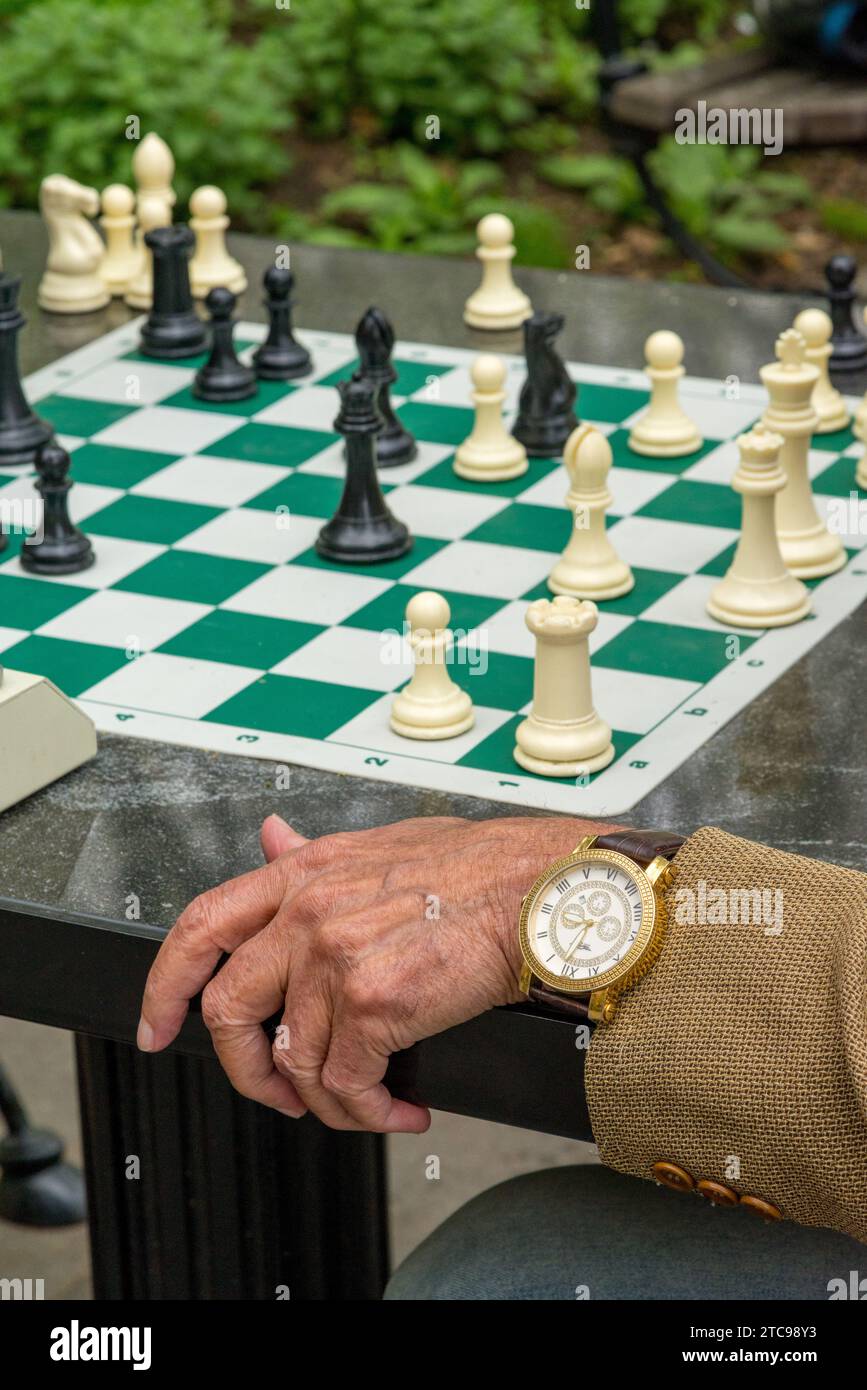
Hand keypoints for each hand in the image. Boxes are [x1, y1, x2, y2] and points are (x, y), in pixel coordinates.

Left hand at [138, 812, 616, 1132]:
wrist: (541, 891)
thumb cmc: (479, 869)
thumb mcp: (379, 845)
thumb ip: (313, 854)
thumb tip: (270, 839)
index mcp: (303, 873)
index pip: (200, 926)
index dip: (166, 983)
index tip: (158, 1024)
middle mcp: (307, 913)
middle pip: (228, 1011)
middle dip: (247, 1071)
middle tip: (281, 1094)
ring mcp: (335, 958)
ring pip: (293, 1062)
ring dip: (327, 1101)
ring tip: (367, 1103)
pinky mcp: (374, 1003)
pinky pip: (346, 1085)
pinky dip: (369, 1112)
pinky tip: (400, 1109)